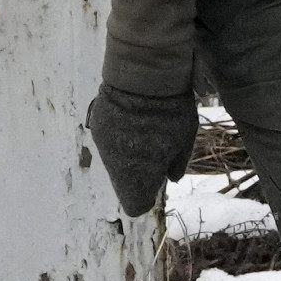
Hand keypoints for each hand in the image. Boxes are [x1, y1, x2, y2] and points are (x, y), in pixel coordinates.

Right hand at [84, 86, 198, 219]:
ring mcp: (102, 143)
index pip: (136, 204)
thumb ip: (176, 163)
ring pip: (116, 161)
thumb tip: (170, 178)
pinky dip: (120, 138)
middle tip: (158, 154)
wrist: (142, 75)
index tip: (158, 181)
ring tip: (147, 134)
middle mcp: (115, 164)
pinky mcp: (96, 124)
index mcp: (137, 174)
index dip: (148, 197)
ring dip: (129, 156)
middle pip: (124, 183)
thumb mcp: (185, 139)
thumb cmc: (171, 111)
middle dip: (139, 177)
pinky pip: (109, 141)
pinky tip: (134, 121)